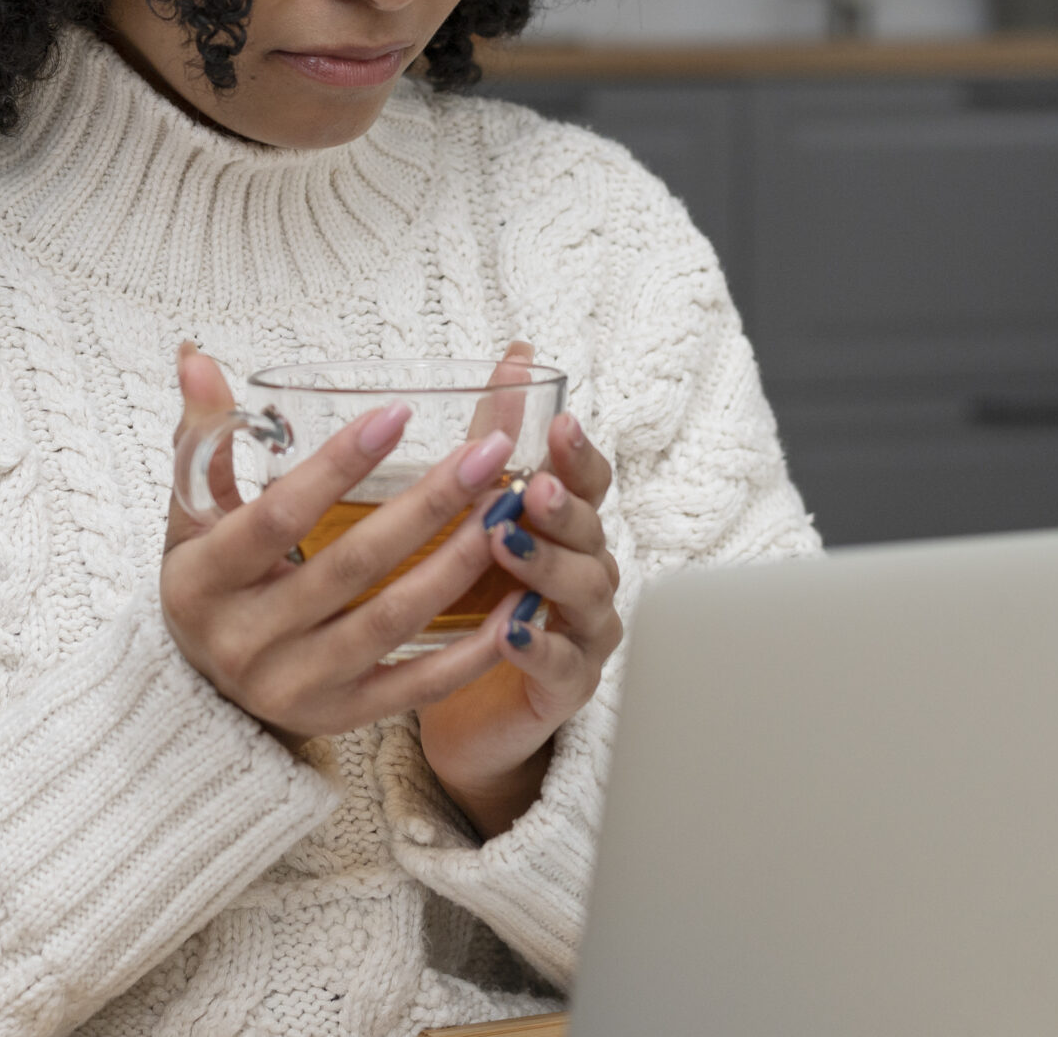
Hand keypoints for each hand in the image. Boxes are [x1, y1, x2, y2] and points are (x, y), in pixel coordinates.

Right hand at [161, 346, 509, 743]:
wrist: (199, 689)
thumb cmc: (208, 581)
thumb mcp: (190, 514)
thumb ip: (203, 438)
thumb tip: (196, 355)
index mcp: (203, 581)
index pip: (279, 515)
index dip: (338, 464)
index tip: (398, 413)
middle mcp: (246, 640)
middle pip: (352, 564)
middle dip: (429, 504)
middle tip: (489, 453)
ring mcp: (296, 685)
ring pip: (392, 619)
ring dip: (460, 562)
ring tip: (510, 509)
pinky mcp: (340, 717)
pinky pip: (416, 685)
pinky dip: (472, 649)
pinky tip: (518, 605)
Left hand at [417, 348, 621, 839]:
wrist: (466, 704)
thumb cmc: (479, 596)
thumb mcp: (482, 509)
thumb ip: (499, 436)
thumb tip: (515, 352)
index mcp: (568, 523)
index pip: (587, 480)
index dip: (577, 453)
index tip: (559, 423)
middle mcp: (587, 569)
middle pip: (590, 529)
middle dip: (563, 506)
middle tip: (533, 487)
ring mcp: (584, 628)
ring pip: (582, 591)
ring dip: (546, 567)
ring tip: (506, 547)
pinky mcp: (567, 685)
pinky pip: (560, 664)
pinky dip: (538, 647)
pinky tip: (511, 634)